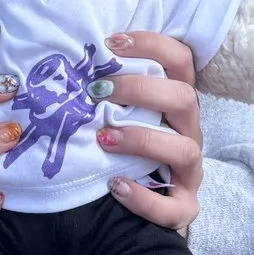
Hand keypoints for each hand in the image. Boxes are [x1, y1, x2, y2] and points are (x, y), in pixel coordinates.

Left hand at [96, 29, 204, 233]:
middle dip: (141, 90)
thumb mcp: (118, 115)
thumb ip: (105, 91)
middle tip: (99, 90)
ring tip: (105, 139)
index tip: (111, 43)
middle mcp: (188, 131)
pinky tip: (117, 186)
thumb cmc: (121, 149)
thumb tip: (63, 64)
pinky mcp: (184, 207)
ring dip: (143, 140)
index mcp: (176, 103)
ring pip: (186, 149)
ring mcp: (190, 171)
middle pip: (185, 98)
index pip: (180, 60)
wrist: (134, 211)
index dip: (152, 45)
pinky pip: (176, 207)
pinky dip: (145, 198)